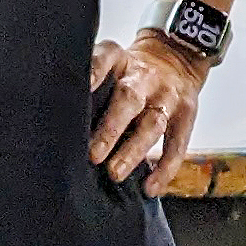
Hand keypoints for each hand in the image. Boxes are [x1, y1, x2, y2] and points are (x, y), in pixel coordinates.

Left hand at [90, 33, 208, 195]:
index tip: (82, 88)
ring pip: (153, 124)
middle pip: (129, 99)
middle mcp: (144, 76)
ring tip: (115, 173)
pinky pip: (177, 144)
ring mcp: (168, 96)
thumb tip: (58, 117)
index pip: (105, 59)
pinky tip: (150, 187)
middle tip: (93, 155)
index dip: (93, 72)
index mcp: (120, 60)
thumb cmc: (129, 71)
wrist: (176, 58)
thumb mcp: (110, 61)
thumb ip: (89, 81)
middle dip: (111, 129)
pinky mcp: (186, 115)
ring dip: (134, 151)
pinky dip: (165, 168)